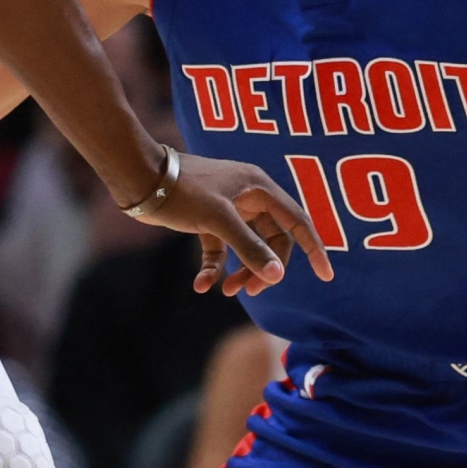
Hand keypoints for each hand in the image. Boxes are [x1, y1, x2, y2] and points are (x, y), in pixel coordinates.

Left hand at [132, 152, 336, 296]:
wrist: (140, 177)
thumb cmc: (182, 190)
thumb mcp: (218, 220)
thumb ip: (249, 248)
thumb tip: (277, 276)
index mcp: (259, 188)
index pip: (297, 221)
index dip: (314, 247)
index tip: (326, 275)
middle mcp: (248, 196)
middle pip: (272, 240)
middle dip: (264, 267)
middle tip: (250, 291)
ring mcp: (228, 209)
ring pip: (246, 247)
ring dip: (239, 271)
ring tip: (225, 291)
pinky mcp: (206, 220)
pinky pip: (220, 249)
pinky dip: (214, 267)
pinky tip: (201, 285)